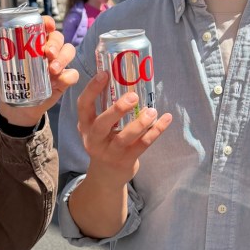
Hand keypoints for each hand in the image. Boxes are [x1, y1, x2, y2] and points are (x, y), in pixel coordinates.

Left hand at [0, 16, 78, 127]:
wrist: (17, 107)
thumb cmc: (10, 83)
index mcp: (34, 43)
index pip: (44, 27)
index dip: (48, 23)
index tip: (46, 25)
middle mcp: (49, 51)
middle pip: (59, 38)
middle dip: (55, 43)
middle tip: (46, 53)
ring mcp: (58, 65)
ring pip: (69, 52)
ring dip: (63, 58)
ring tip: (52, 69)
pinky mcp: (64, 80)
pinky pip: (73, 74)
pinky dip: (68, 76)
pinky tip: (58, 81)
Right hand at [76, 70, 171, 188]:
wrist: (106, 176)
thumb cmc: (104, 143)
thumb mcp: (97, 128)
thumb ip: (106, 109)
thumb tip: (126, 78)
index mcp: (85, 126)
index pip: (83, 105)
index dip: (92, 89)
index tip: (105, 73)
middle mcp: (94, 139)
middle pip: (101, 124)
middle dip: (117, 109)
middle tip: (133, 96)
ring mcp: (110, 152)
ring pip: (124, 138)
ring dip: (140, 123)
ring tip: (152, 111)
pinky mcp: (126, 161)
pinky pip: (142, 145)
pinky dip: (155, 131)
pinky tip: (166, 119)